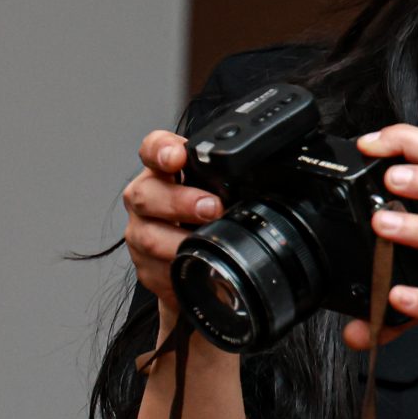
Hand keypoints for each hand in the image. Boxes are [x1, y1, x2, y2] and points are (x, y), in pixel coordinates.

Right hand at [119, 129, 227, 323]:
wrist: (198, 261)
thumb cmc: (207, 219)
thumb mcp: (220, 191)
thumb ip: (231, 180)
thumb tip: (276, 177)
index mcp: (164, 171)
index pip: (153, 148)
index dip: (162, 149)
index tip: (177, 156)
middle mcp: (146, 199)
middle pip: (145, 194)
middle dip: (179, 201)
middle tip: (210, 207)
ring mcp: (141, 232)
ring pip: (148, 236)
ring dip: (179, 240)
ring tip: (206, 241)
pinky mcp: (145, 266)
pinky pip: (156, 269)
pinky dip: (177, 270)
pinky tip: (196, 266)